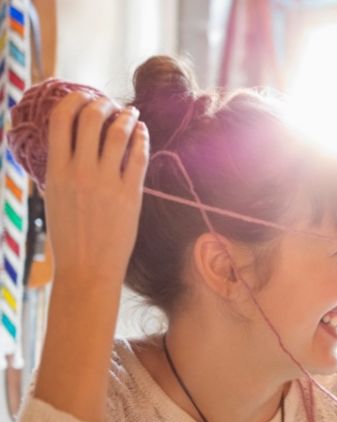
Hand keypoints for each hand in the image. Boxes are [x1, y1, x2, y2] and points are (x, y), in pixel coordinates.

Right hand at [44, 92, 148, 284]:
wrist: (88, 269)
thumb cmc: (68, 236)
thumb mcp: (52, 198)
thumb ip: (57, 169)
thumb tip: (63, 144)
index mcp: (55, 171)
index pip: (60, 119)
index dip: (73, 100)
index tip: (83, 96)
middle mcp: (80, 172)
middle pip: (90, 119)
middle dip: (101, 104)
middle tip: (109, 104)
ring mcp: (107, 182)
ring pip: (117, 133)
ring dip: (126, 117)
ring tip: (130, 113)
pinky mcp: (130, 194)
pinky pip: (138, 156)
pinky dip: (141, 138)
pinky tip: (142, 132)